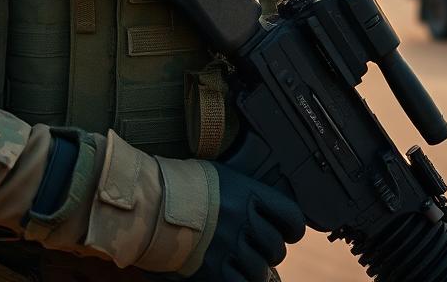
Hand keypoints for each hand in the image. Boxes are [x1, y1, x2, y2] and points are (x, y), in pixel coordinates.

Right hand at [184, 163, 304, 281]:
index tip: (288, 231)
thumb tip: (261, 205)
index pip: (291, 216)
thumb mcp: (220, 175)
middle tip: (258, 247)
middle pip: (276, 247)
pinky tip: (233, 274)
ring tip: (244, 262)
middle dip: (270, 250)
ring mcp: (230, 246)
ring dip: (255, 268)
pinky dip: (240, 281)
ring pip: (260, 269)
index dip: (293, 228)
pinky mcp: (214, 269)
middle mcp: (244, 220)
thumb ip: (244, 191)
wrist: (153, 203)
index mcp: (249, 193)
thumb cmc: (183, 183)